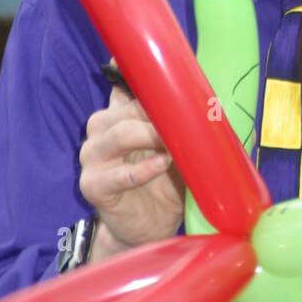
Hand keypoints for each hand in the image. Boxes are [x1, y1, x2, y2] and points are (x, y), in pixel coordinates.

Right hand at [78, 61, 185, 255]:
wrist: (149, 228)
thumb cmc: (165, 183)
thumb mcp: (177, 150)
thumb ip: (181, 126)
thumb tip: (209, 101)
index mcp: (118, 115)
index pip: (125, 85)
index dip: (145, 79)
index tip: (167, 73)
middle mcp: (101, 129)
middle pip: (127, 109)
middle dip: (158, 112)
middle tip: (187, 118)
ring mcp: (92, 156)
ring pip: (120, 134)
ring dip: (151, 136)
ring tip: (175, 145)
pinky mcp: (92, 185)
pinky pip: (116, 175)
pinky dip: (142, 170)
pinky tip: (161, 165)